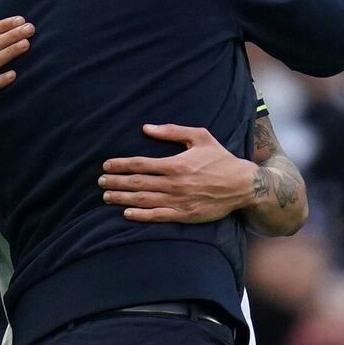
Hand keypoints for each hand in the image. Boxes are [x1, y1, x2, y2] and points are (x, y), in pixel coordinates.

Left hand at [99, 124, 255, 223]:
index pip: (141, 164)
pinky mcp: (185, 215)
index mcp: (176, 164)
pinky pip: (158, 216)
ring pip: (144, 200)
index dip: (121, 164)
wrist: (243, 185)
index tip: (106, 165)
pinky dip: (141, 215)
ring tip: (106, 196)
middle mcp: (174, 184)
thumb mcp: (200, 137)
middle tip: (99, 181)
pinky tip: (127, 213)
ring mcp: (179, 201)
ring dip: (123, 198)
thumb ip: (172, 132)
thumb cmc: (220, 159)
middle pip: (138, 183)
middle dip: (116, 182)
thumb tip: (146, 128)